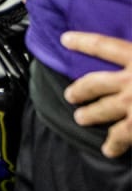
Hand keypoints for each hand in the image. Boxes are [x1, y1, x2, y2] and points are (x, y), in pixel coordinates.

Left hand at [62, 31, 131, 157]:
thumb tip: (128, 53)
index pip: (104, 46)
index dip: (83, 42)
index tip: (65, 39)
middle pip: (95, 83)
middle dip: (81, 90)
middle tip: (70, 95)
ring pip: (104, 112)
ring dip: (90, 115)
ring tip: (80, 119)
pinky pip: (123, 137)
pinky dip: (115, 144)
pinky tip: (109, 150)